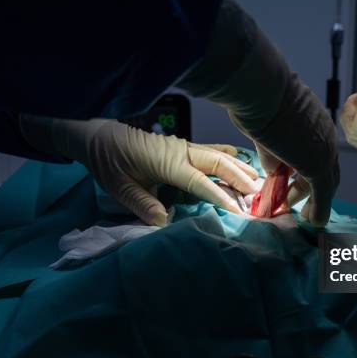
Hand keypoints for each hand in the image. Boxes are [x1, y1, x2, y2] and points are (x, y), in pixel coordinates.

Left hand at [20, 116, 257, 225]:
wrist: (98, 136)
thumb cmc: (109, 162)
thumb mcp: (119, 187)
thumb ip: (142, 204)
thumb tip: (164, 221)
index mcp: (168, 163)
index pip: (201, 182)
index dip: (222, 196)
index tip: (239, 210)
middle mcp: (180, 152)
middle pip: (218, 163)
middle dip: (240, 177)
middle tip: (258, 193)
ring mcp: (182, 147)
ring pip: (218, 154)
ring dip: (238, 166)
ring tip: (257, 177)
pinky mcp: (181, 146)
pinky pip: (210, 149)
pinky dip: (227, 153)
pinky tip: (238, 157)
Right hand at [236, 75, 339, 226]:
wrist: (261, 89)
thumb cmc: (256, 100)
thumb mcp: (265, 130)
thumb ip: (272, 152)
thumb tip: (274, 172)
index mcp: (314, 122)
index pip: (317, 151)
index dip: (306, 169)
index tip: (293, 181)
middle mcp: (324, 135)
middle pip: (325, 168)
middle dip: (311, 188)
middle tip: (296, 202)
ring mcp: (323, 150)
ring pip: (326, 182)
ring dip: (315, 201)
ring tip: (306, 215)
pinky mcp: (317, 165)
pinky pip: (322, 193)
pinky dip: (319, 209)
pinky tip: (315, 221)